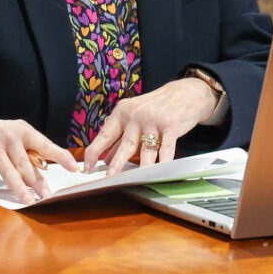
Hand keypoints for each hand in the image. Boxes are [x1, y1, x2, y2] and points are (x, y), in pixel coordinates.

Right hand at [0, 108, 76, 205]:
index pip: (45, 145)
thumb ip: (29, 151)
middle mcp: (9, 138)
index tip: (74, 168)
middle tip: (46, 194)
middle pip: (26, 162)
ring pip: (7, 170)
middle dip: (37, 180)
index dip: (60, 156)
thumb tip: (47, 171)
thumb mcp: (15, 136)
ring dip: (17, 187)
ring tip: (27, 200)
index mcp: (23, 132)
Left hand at [82, 77, 218, 175]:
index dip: (94, 151)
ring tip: (133, 180)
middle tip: (108, 177)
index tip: (87, 167)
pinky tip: (159, 172)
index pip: (105, 134)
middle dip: (115, 163)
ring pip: (145, 150)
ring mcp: (154, 121)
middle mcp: (136, 115)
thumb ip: (121, 135)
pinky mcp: (171, 126)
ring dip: (140, 167)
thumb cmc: (156, 107)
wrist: (185, 92)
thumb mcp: (134, 115)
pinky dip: (163, 162)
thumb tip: (106, 158)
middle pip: (125, 144)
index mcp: (123, 112)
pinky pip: (166, 149)